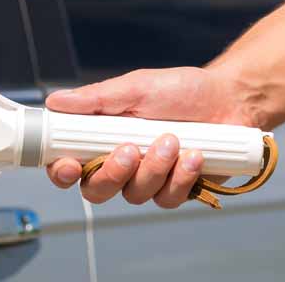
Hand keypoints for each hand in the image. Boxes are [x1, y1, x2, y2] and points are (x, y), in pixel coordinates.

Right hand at [44, 66, 254, 206]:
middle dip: (112, 174)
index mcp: (103, 138)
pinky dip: (181, 177)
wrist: (229, 98)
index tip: (70, 165)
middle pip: (97, 190)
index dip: (62, 172)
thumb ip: (97, 99)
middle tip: (130, 151)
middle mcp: (122, 164)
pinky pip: (168, 198)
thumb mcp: (136, 87)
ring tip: (173, 140)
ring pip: (135, 194)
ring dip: (154, 168)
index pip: (69, 165)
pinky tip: (195, 155)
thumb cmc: (181, 90)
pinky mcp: (178, 189)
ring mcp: (150, 179)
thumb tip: (56, 101)